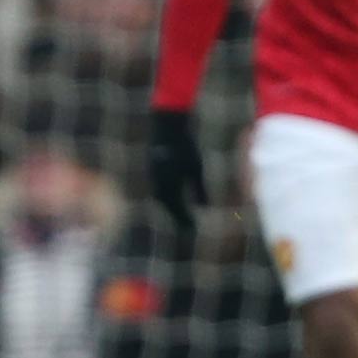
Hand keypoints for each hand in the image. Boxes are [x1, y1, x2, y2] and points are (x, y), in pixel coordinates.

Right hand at [147, 109, 207, 232]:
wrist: (166, 129)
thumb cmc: (185, 147)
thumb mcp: (195, 169)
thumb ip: (199, 189)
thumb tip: (204, 207)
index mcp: (169, 187)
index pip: (178, 211)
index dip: (186, 221)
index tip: (194, 229)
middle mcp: (159, 186)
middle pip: (168, 208)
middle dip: (178, 218)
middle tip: (188, 227)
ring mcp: (154, 179)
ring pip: (162, 200)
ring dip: (171, 209)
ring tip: (181, 215)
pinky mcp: (153, 172)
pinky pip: (160, 191)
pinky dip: (167, 199)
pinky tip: (173, 199)